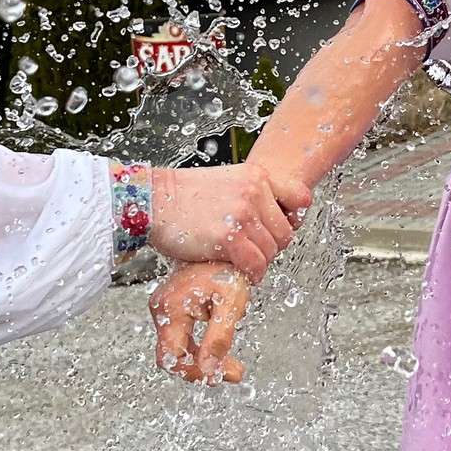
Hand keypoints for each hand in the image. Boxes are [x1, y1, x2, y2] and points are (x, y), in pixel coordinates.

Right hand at [148, 161, 310, 280]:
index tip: (278, 229)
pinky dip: (252, 274)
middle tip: (253, 252)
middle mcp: (254, 191)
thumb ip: (250, 196)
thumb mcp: (225, 182)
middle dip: (272, 247)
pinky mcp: (229, 237)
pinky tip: (242, 273)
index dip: (293, 219)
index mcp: (256, 175)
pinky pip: (256, 264)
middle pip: (285, 233)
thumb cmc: (182, 197)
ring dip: (260, 263)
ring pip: (272, 251)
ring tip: (244, 263)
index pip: (300, 199)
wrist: (150, 200)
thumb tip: (270, 224)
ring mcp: (243, 214)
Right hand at [150, 262, 252, 383]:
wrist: (223, 247)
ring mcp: (166, 311)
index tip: (219, 374)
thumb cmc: (226, 267)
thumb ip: (219, 337)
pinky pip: (183, 339)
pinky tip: (220, 352)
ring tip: (231, 367)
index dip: (195, 371)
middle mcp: (163, 310)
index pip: (172, 357)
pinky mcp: (174, 311)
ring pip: (179, 350)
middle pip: (174, 357)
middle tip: (231, 373)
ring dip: (204, 361)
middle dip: (202, 369)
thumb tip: (210, 368)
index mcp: (172, 308)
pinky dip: (202, 349)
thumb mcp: (230, 302)